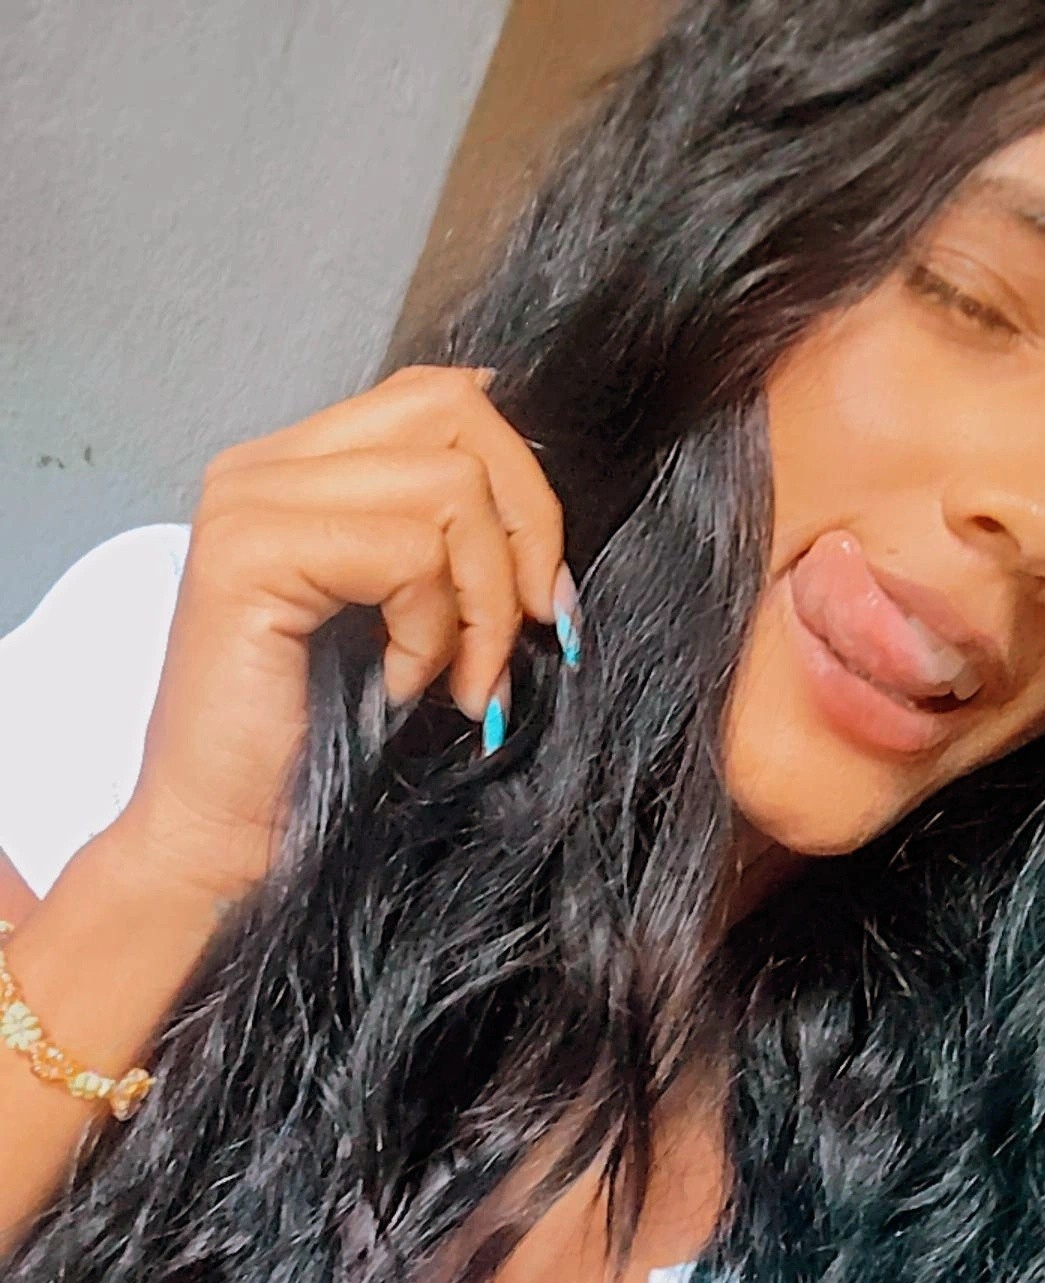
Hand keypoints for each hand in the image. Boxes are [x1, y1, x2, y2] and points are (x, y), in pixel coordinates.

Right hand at [120, 366, 568, 905]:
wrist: (230, 849)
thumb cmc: (326, 755)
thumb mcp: (412, 626)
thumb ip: (451, 550)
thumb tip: (540, 521)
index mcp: (300, 471)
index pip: (444, 400)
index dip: (522, 490)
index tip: (542, 602)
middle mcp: (264, 468)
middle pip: (456, 412)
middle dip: (524, 527)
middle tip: (522, 633)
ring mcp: (250, 502)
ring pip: (448, 485)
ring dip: (482, 602)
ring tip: (457, 683)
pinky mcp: (249, 553)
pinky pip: (409, 551)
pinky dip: (432, 634)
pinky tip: (398, 690)